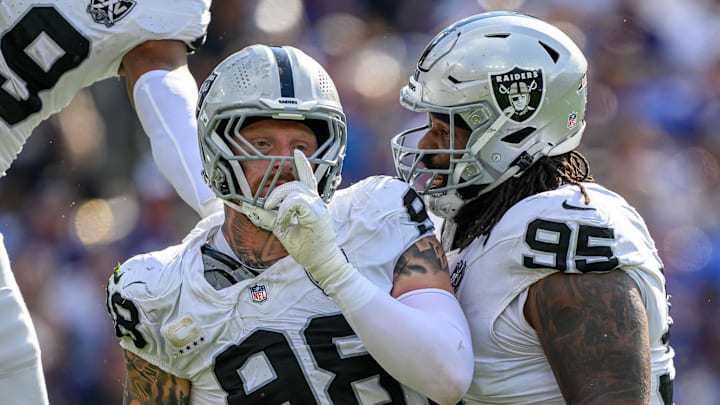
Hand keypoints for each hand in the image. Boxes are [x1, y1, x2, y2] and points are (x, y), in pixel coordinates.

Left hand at [264, 150, 352, 287]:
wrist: (320, 263)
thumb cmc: (308, 249)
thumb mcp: (284, 231)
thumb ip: (272, 218)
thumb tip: (256, 209)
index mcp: (311, 204)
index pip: (308, 179)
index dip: (303, 165)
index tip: (297, 153)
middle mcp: (316, 202)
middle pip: (295, 184)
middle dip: (276, 192)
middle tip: (266, 206)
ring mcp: (318, 207)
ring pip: (294, 190)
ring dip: (280, 202)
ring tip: (277, 218)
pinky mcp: (317, 214)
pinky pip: (296, 202)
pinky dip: (285, 211)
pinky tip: (284, 221)